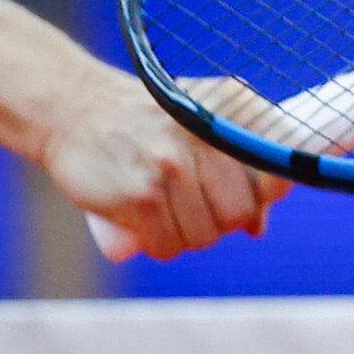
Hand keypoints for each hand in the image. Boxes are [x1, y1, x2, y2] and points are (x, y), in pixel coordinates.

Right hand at [40, 68, 291, 259]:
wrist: (75, 109)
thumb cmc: (148, 123)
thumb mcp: (200, 123)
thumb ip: (239, 166)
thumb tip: (259, 227)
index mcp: (233, 111)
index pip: (277, 172)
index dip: (266, 194)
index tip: (250, 196)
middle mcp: (207, 137)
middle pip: (238, 214)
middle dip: (219, 220)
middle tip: (193, 204)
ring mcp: (173, 167)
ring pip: (204, 235)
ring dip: (186, 234)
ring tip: (166, 208)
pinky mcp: (140, 196)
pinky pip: (167, 245)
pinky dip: (158, 242)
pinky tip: (146, 222)